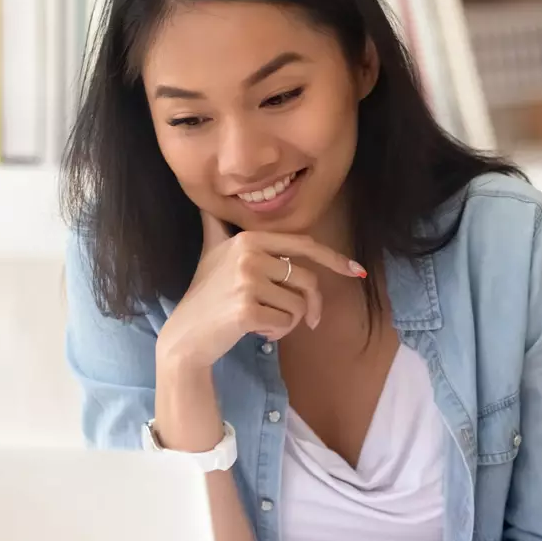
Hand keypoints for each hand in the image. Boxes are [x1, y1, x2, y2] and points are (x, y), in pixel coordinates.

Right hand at [157, 211, 365, 369]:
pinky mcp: (247, 309)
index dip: (334, 258)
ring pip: (298, 305)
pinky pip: (287, 322)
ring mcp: (246, 281)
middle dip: (312, 305)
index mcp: (248, 239)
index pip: (304, 245)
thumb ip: (218, 227)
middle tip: (308, 321)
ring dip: (289, 322)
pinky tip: (257, 331)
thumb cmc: (205, 296)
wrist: (185, 336)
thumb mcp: (211, 254)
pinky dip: (277, 332)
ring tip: (264, 322)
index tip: (356, 271)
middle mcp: (248, 254)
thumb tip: (207, 204)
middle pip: (307, 280)